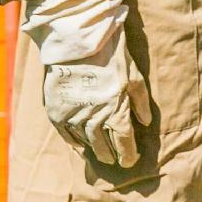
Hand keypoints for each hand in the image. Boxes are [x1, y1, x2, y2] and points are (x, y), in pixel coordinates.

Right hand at [43, 28, 152, 168]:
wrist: (78, 41)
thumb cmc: (111, 56)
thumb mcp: (134, 76)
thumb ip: (141, 102)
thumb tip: (145, 124)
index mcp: (115, 111)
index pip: (123, 141)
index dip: (128, 153)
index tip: (131, 160)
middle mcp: (93, 118)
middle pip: (103, 145)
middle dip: (111, 154)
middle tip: (116, 161)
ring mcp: (73, 115)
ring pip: (84, 141)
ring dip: (93, 150)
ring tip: (101, 156)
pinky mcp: (56, 110)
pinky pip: (65, 134)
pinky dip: (73, 143)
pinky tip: (80, 148)